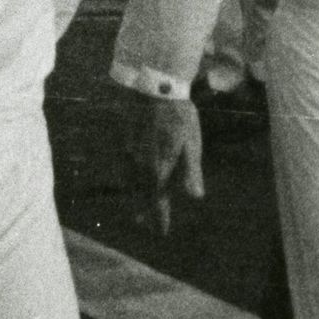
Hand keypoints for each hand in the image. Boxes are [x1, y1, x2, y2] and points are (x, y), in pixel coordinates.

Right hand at [137, 95, 203, 236]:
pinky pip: (124, 168)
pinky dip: (127, 179)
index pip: (157, 201)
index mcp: (157, 169)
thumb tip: (195, 197)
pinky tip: (129, 178)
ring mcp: (127, 153)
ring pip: (129, 182)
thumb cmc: (178, 115)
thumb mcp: (191, 143)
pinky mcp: (122, 141)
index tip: (161, 232)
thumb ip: (191, 172)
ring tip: (134, 207)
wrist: (153, 87)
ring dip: (133, 196)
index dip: (159, 217)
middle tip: (140, 224)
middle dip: (142, 211)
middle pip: (139, 194)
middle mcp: (138, 166)